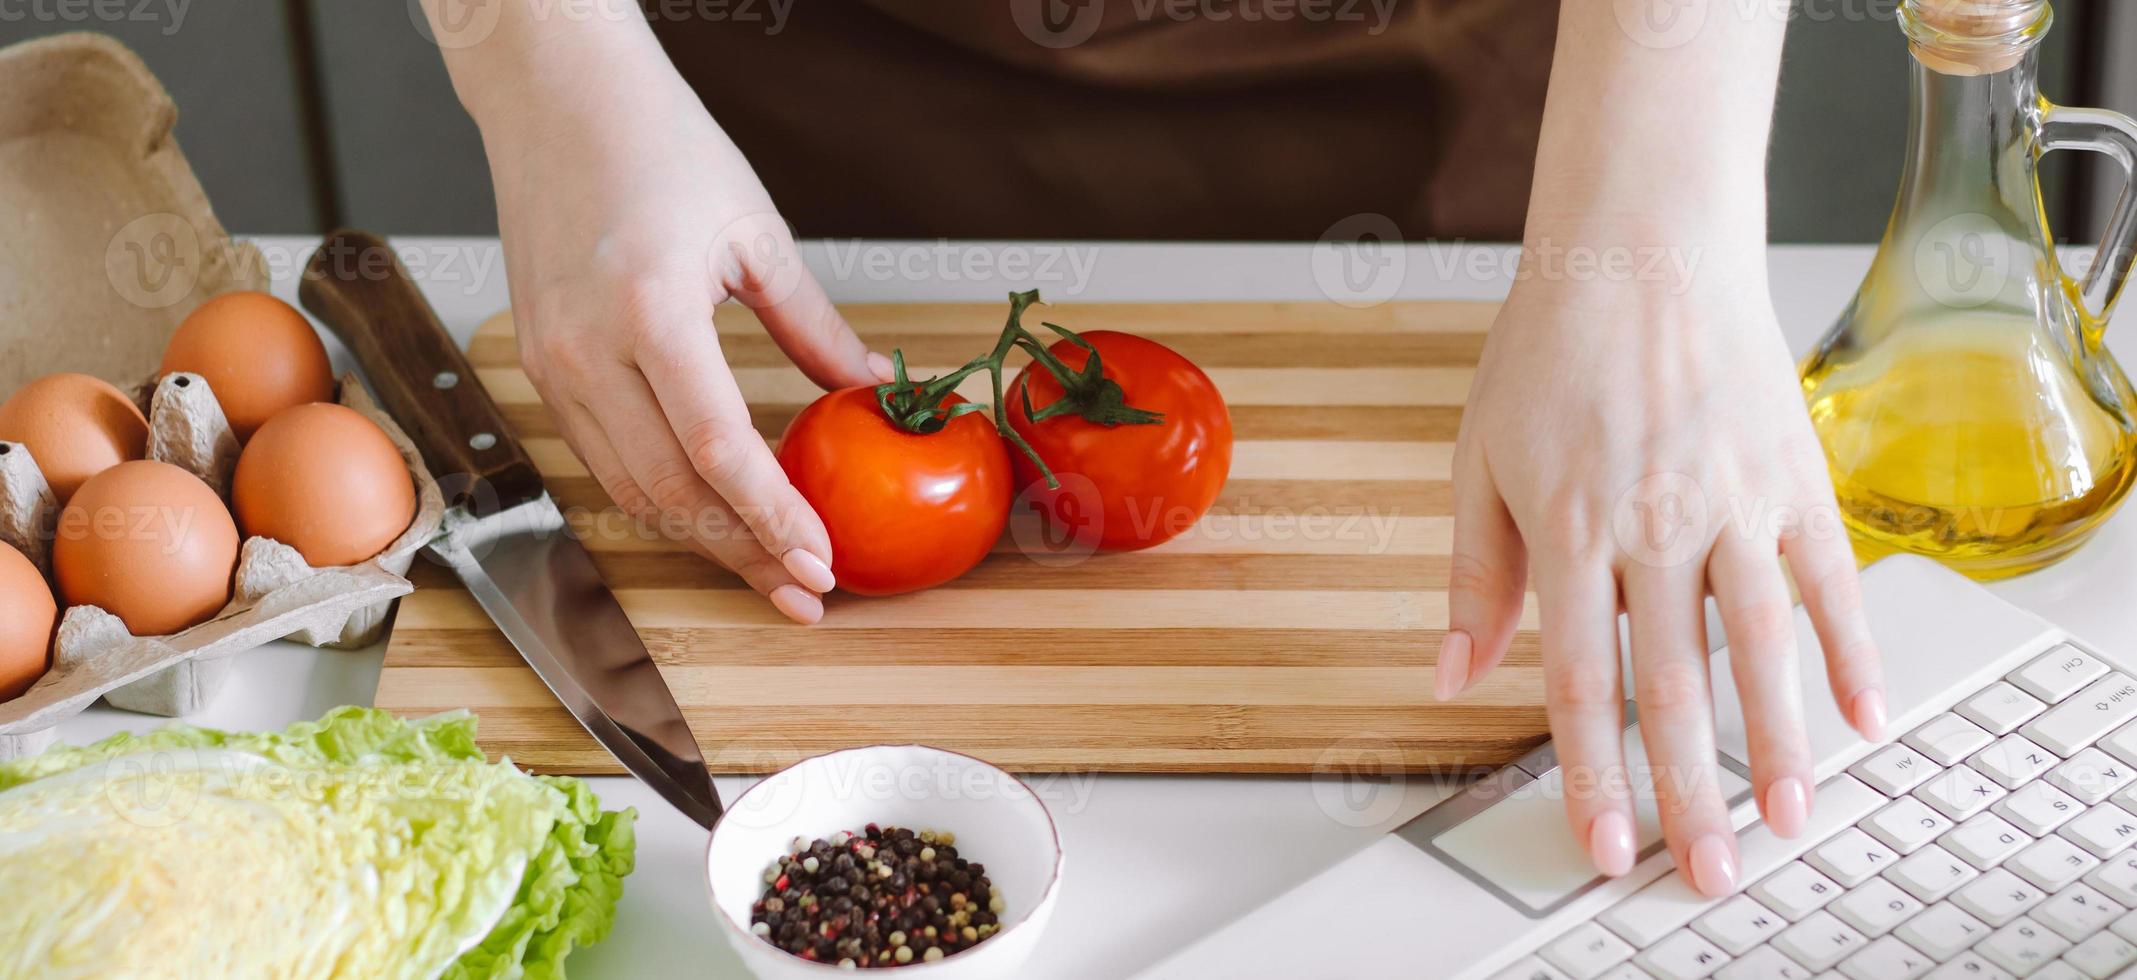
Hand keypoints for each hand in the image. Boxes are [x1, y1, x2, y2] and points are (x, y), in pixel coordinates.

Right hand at [481, 65, 888, 623]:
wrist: (555, 97)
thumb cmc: (658, 144)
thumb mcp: (756, 233)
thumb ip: (813, 326)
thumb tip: (876, 386)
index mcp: (649, 308)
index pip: (714, 447)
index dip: (770, 516)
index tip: (819, 563)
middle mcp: (587, 347)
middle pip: (668, 490)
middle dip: (742, 552)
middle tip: (806, 592)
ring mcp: (553, 363)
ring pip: (627, 489)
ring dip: (701, 538)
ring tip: (769, 568)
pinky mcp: (541, 367)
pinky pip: (602, 459)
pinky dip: (660, 497)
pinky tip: (712, 514)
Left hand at [1437, 246, 1884, 896]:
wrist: (1640, 246)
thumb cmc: (1550, 349)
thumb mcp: (1478, 461)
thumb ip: (1473, 579)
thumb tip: (1448, 678)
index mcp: (1570, 531)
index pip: (1581, 682)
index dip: (1593, 775)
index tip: (1607, 846)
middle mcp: (1656, 527)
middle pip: (1677, 687)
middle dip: (1691, 794)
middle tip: (1708, 872)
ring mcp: (1734, 504)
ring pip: (1763, 649)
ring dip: (1779, 747)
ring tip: (1791, 822)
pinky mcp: (1795, 478)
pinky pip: (1830, 581)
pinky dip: (1853, 652)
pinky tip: (1864, 716)